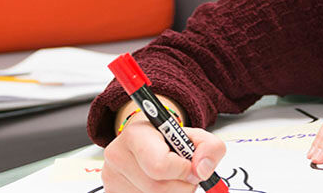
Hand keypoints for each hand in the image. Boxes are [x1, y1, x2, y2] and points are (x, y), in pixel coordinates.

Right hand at [101, 119, 225, 191]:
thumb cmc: (168, 140)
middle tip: (185, 175)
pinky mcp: (113, 192)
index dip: (183, 171)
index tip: (190, 166)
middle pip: (158, 189)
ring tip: (172, 180)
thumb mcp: (194, 136)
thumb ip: (210, 148)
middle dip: (182, 186)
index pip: (160, 166)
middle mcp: (117, 156)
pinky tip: (162, 187)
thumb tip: (201, 170)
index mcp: (135, 135)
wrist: (147, 142)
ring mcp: (112, 178)